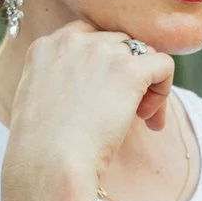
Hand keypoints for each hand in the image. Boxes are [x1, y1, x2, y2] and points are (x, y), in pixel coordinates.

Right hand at [3, 20, 175, 180]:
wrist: (48, 163)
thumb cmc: (41, 149)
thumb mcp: (37, 103)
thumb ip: (59, 83)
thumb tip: (93, 89)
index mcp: (46, 47)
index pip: (89, 37)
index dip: (105, 65)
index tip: (106, 95)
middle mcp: (73, 42)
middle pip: (119, 45)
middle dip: (128, 76)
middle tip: (130, 113)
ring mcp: (101, 52)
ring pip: (143, 54)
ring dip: (146, 85)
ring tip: (141, 119)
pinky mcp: (129, 70)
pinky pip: (164, 65)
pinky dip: (164, 90)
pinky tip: (150, 119)